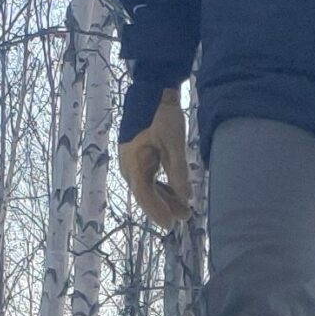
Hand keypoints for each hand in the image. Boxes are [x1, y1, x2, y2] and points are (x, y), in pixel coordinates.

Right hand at [117, 87, 194, 228]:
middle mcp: (129, 166)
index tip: (171, 224)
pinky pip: (147, 178)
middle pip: (145, 194)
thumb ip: (178, 172)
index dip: (158, 211)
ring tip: (183, 207)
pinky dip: (160, 186)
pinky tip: (174, 191)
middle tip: (185, 217)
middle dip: (164, 207)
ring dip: (163, 197)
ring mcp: (131, 161)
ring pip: (146, 187)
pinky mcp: (137, 156)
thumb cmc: (162, 116)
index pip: (145, 195)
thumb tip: (185, 197)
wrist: (151, 91)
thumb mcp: (175, 145)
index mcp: (135, 164)